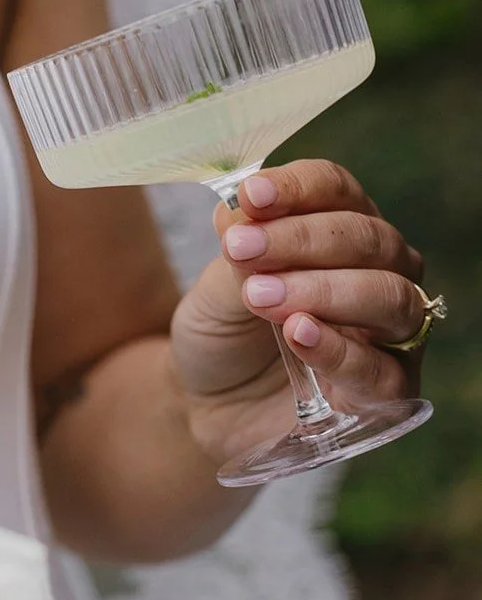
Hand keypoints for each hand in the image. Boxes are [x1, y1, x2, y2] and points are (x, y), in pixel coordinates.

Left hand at [170, 159, 427, 464]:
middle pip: (367, 238)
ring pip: (387, 296)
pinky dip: (340, 349)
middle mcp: (379, 272)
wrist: (209, 410)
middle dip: (302, 240)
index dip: (297, 189)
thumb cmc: (222, 340)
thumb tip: (240, 206)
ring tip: (262, 298)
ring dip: (324, 290)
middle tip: (242, 251)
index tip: (251, 196)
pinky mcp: (386, 391)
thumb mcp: (214, 293)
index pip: (337, 191)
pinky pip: (380, 368)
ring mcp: (389, 333)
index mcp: (341, 231)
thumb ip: (238, 253)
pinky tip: (299, 334)